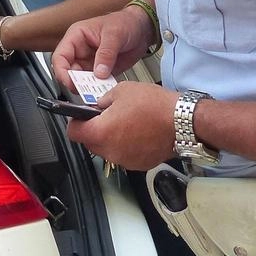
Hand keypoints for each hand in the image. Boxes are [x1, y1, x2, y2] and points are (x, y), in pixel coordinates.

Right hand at [52, 5, 151, 89]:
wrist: (142, 29)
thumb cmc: (125, 22)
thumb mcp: (115, 34)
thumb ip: (106, 54)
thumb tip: (99, 73)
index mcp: (76, 37)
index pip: (60, 57)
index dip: (61, 71)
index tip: (70, 82)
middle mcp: (80, 51)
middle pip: (67, 72)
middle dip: (75, 83)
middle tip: (86, 91)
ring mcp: (89, 62)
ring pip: (80, 81)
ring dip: (87, 88)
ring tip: (97, 92)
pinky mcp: (100, 71)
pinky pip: (94, 84)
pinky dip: (98, 90)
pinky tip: (105, 90)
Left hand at [65, 82, 179, 170]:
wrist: (182, 122)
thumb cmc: (155, 106)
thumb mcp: (122, 91)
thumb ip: (103, 101)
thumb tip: (98, 106)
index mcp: (101, 132)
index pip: (73, 133)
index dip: (75, 122)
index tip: (80, 117)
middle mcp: (110, 151)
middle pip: (90, 143)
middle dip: (93, 130)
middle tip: (105, 116)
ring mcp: (125, 160)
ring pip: (107, 150)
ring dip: (111, 138)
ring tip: (126, 123)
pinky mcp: (139, 165)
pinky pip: (124, 155)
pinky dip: (126, 146)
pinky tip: (138, 132)